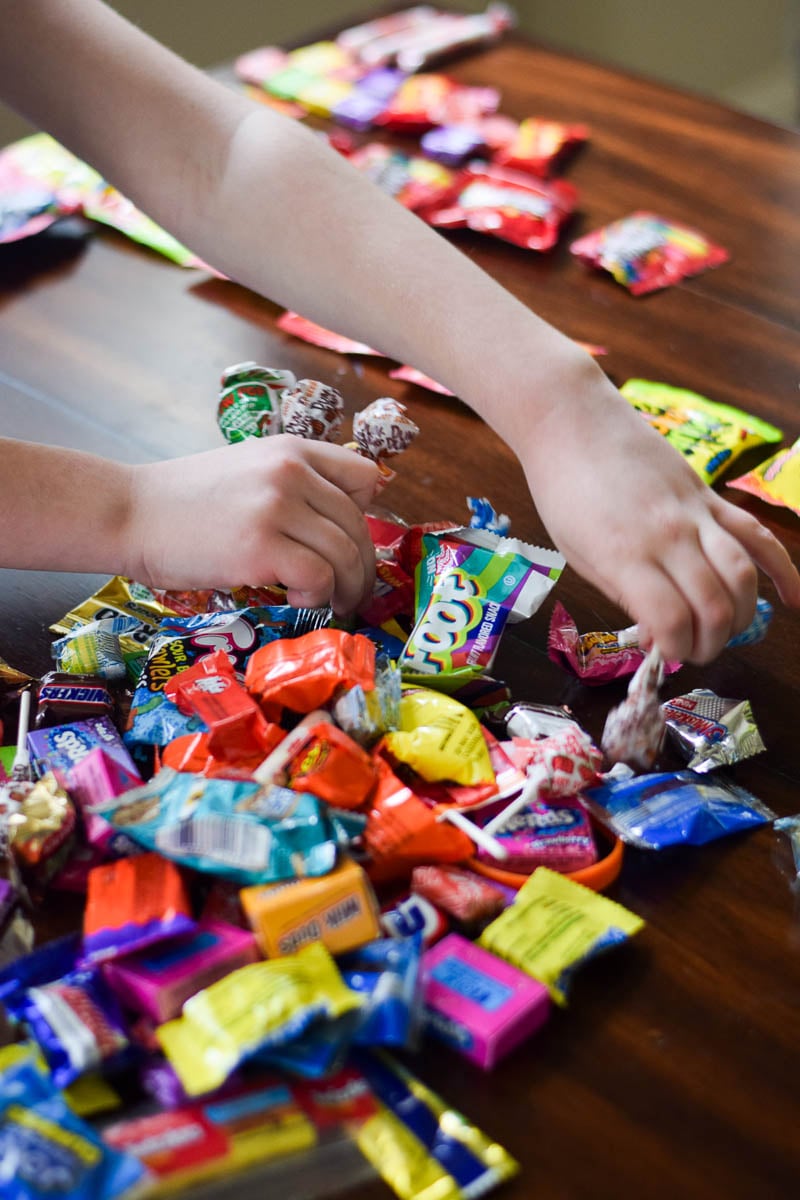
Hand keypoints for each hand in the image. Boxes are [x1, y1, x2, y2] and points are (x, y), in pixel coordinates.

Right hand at [127, 436, 377, 613]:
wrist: (129, 513)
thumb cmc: (183, 501)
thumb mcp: (246, 470)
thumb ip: (290, 484)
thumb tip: (334, 522)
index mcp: (292, 450)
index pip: (365, 477)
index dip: (365, 515)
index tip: (350, 543)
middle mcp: (291, 472)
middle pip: (358, 527)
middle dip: (362, 567)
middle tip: (353, 593)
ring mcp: (277, 508)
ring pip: (345, 556)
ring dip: (347, 589)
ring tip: (334, 605)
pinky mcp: (261, 547)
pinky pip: (319, 577)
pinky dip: (319, 596)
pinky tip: (301, 600)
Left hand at [522, 364, 799, 662]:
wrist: (572, 420)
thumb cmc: (563, 492)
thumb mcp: (579, 555)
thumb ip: (625, 593)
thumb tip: (662, 630)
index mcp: (626, 556)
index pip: (672, 621)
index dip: (676, 649)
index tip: (665, 655)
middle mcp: (668, 536)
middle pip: (715, 605)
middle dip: (711, 643)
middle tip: (695, 650)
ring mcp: (695, 513)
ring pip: (742, 575)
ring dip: (741, 615)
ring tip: (725, 630)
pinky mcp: (708, 496)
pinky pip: (756, 534)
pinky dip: (783, 570)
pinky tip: (792, 600)